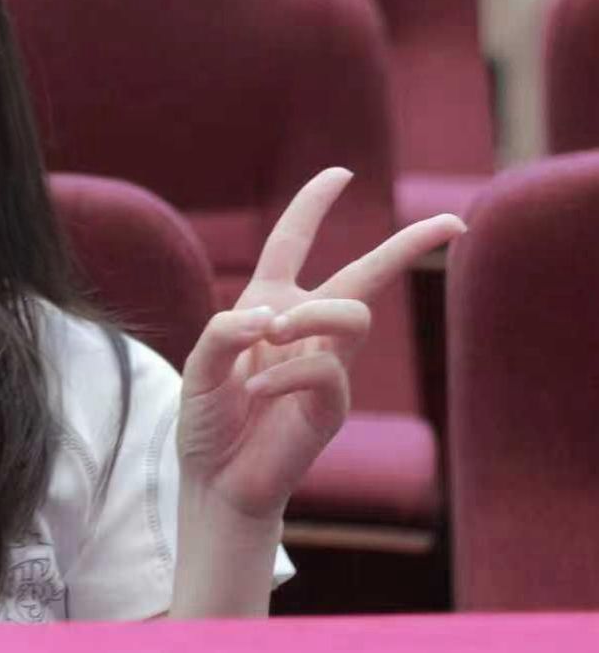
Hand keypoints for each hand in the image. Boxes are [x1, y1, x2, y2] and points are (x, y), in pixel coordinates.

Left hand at [177, 167, 464, 522]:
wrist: (216, 479)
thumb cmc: (208, 419)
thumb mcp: (200, 366)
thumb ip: (225, 333)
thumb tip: (273, 317)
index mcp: (268, 305)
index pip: (293, 244)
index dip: (312, 206)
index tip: (340, 173)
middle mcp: (302, 328)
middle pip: (364, 275)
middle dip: (408, 245)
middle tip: (451, 223)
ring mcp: (325, 365)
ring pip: (352, 313)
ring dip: (314, 313)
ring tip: (274, 333)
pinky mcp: (332, 405)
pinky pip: (324, 370)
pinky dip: (284, 375)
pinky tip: (256, 394)